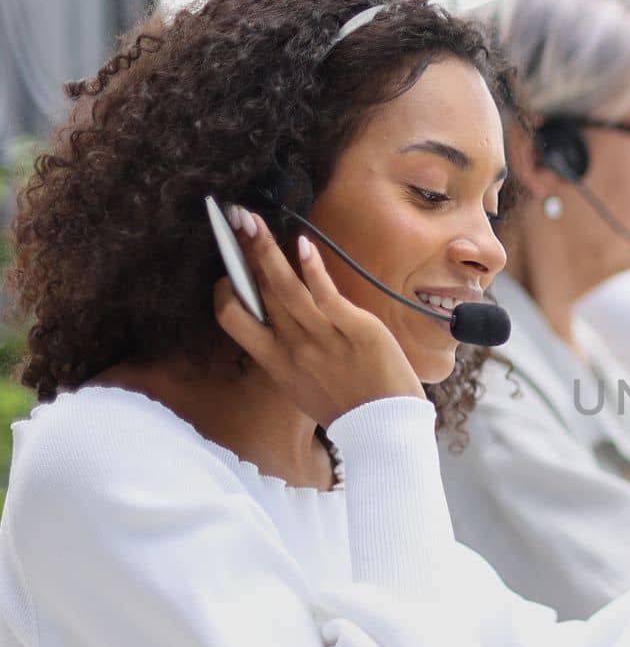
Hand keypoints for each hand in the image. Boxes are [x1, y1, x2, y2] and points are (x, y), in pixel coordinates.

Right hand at [214, 207, 423, 428]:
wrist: (387, 428)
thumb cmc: (347, 405)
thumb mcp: (301, 385)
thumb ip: (286, 351)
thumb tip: (277, 320)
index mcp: (275, 362)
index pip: (233, 319)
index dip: (227, 290)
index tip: (229, 269)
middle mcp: (293, 348)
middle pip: (257, 293)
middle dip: (241, 252)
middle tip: (232, 218)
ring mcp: (324, 339)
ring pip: (285, 289)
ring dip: (265, 251)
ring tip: (251, 220)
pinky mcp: (357, 330)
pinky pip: (327, 297)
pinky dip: (312, 270)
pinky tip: (303, 246)